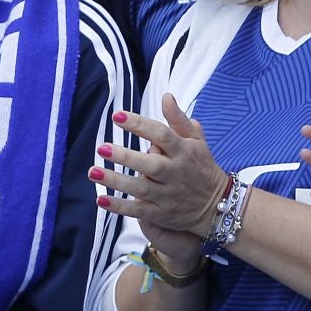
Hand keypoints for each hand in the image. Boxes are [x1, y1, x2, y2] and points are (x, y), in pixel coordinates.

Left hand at [93, 99, 230, 248]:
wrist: (217, 205)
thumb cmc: (201, 166)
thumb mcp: (197, 141)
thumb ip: (179, 119)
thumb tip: (166, 96)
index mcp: (184, 152)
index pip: (162, 135)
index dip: (140, 124)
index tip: (117, 116)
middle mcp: (176, 173)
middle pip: (150, 164)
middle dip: (125, 156)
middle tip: (101, 147)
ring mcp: (168, 195)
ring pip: (140, 188)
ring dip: (116, 181)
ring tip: (93, 171)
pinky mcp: (161, 213)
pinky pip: (138, 211)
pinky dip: (119, 207)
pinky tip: (100, 199)